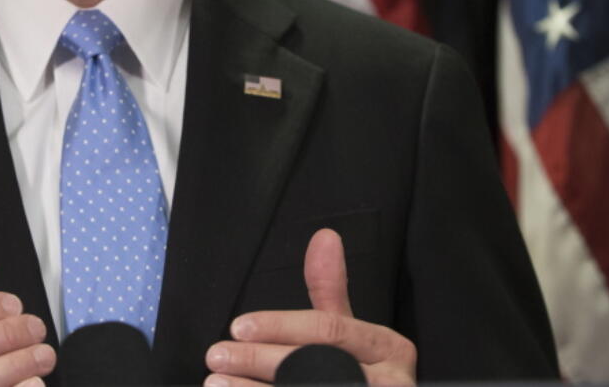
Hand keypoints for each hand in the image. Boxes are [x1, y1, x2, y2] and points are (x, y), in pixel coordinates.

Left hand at [204, 229, 415, 386]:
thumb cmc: (364, 372)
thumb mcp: (351, 331)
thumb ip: (331, 289)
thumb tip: (325, 236)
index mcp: (389, 347)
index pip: (327, 330)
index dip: (280, 327)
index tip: (238, 327)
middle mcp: (391, 381)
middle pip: (313, 365)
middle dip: (258, 360)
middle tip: (218, 355)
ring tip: (217, 381)